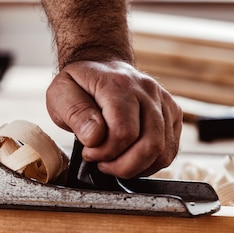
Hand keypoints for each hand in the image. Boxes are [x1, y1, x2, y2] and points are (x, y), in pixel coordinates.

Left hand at [46, 60, 181, 177]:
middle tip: (102, 163)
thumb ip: (75, 113)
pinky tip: (129, 158)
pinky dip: (150, 163)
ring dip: (136, 167)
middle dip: (123, 166)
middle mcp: (147, 91)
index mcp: (119, 84)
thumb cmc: (79, 83)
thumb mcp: (61, 93)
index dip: (105, 152)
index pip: (124, 131)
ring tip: (114, 162)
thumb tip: (95, 138)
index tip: (89, 152)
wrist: (100, 65)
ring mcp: (164, 102)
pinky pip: (170, 150)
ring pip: (163, 151)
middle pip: (150, 144)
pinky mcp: (172, 114)